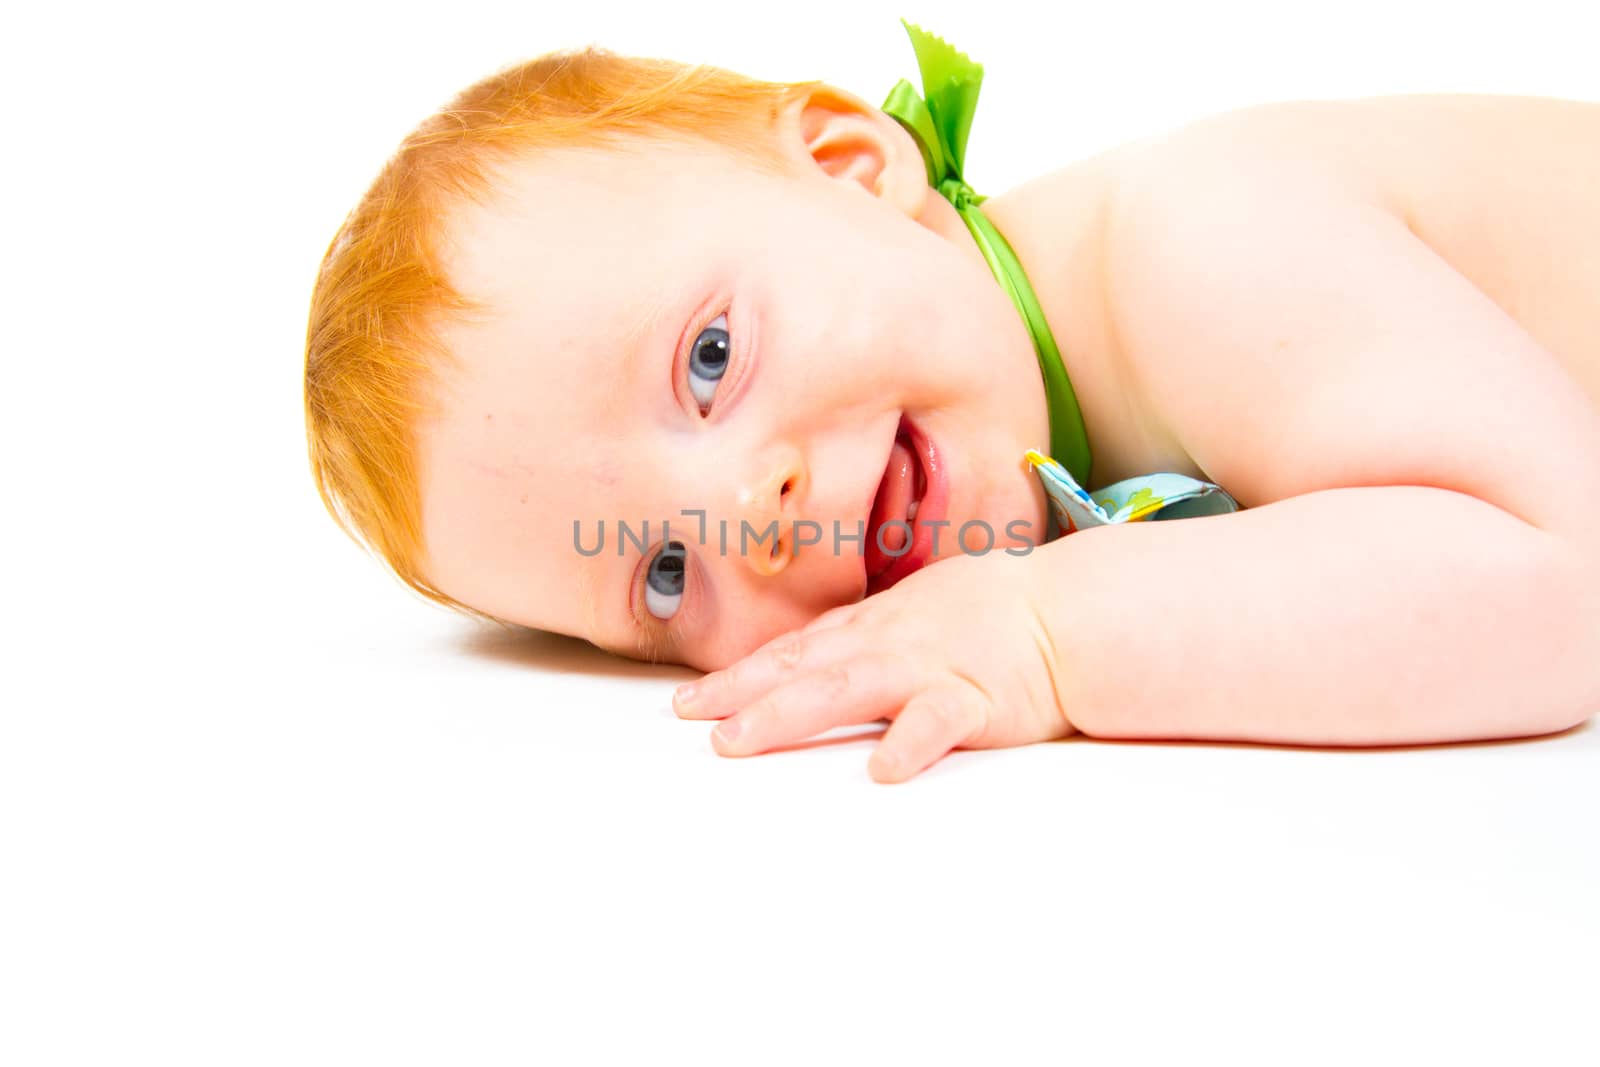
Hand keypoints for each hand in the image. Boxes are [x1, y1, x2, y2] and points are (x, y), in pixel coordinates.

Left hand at [672, 548, 1077, 782]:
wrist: (1068, 612)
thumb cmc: (997, 607)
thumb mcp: (919, 606)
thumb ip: (870, 630)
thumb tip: (819, 650)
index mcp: (876, 625)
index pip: (794, 650)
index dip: (739, 674)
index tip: (690, 698)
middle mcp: (889, 643)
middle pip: (803, 668)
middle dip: (742, 693)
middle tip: (692, 719)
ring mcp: (928, 668)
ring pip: (847, 687)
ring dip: (789, 711)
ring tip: (740, 738)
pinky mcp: (973, 700)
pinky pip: (936, 722)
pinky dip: (908, 743)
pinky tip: (881, 770)